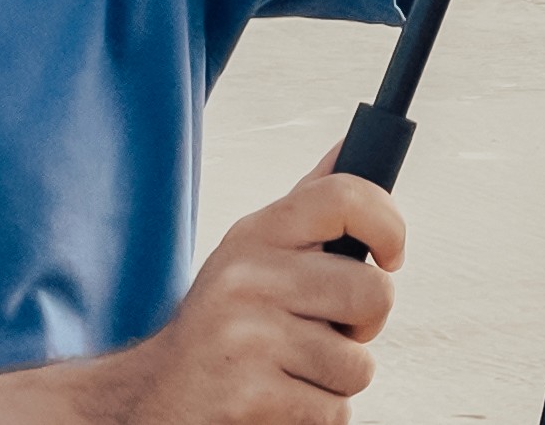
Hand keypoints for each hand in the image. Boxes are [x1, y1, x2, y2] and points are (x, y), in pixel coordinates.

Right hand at [82, 151, 404, 424]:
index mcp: (255, 235)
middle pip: (373, 293)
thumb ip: (307, 205)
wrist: (153, 397)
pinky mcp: (253, 396)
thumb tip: (352, 146)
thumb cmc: (221, 325)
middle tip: (328, 331)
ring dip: (335, 379)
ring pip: (358, 364)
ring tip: (291, 369)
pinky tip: (278, 399)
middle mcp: (249, 278)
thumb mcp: (251, 253)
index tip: (391, 257)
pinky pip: (335, 410)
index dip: (389, 224)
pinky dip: (317, 416)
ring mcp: (249, 338)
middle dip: (364, 327)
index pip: (344, 196)